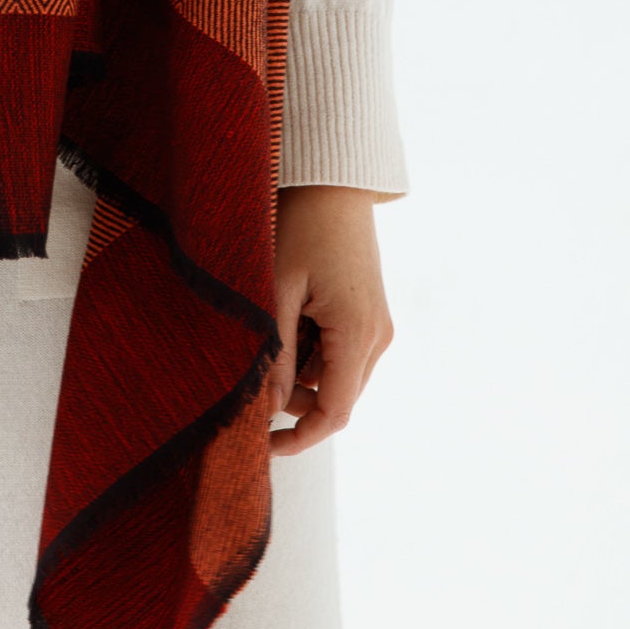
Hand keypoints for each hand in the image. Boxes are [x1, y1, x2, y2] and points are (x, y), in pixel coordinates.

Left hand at [267, 185, 394, 455]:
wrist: (332, 183)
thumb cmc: (299, 227)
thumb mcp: (276, 290)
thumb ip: (274, 353)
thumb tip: (267, 407)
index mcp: (357, 333)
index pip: (334, 412)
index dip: (300, 438)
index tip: (263, 445)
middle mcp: (377, 336)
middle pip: (336, 398)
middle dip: (295, 403)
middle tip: (251, 381)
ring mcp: (378, 325)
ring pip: (337, 377)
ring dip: (300, 375)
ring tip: (270, 329)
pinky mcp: (371, 314)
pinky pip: (341, 354)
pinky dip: (311, 353)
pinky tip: (289, 317)